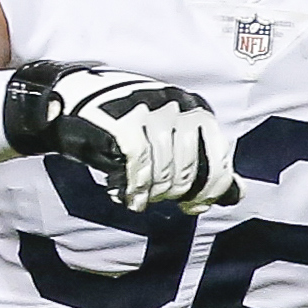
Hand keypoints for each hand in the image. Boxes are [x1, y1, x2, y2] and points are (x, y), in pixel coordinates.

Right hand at [0, 62, 236, 210]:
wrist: (71, 101)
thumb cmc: (125, 125)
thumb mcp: (170, 138)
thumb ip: (203, 163)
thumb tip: (237, 194)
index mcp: (195, 107)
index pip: (219, 157)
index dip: (210, 189)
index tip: (193, 206)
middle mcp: (177, 104)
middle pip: (191, 169)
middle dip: (174, 194)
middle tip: (156, 199)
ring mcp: (149, 110)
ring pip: (165, 170)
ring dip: (152, 193)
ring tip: (139, 197)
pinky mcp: (123, 120)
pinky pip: (139, 165)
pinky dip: (134, 187)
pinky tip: (127, 197)